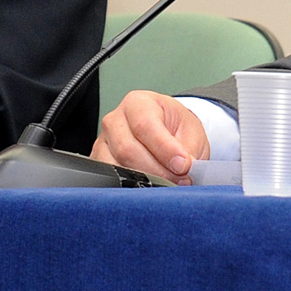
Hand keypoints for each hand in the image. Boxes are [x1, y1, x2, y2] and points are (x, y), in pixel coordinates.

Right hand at [91, 91, 210, 181]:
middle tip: (181, 180)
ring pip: (116, 168)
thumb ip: (187, 150)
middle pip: (127, 150)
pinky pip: (109, 180)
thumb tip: (182, 168)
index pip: (144, 126)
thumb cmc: (176, 127)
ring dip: (145, 182)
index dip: (164, 149)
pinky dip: (132, 187)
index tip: (183, 166)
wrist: (168, 133)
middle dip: (157, 171)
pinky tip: (150, 187)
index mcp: (138, 103)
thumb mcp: (191, 132)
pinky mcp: (99, 162)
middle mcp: (115, 120)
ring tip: (168, 184)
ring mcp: (103, 142)